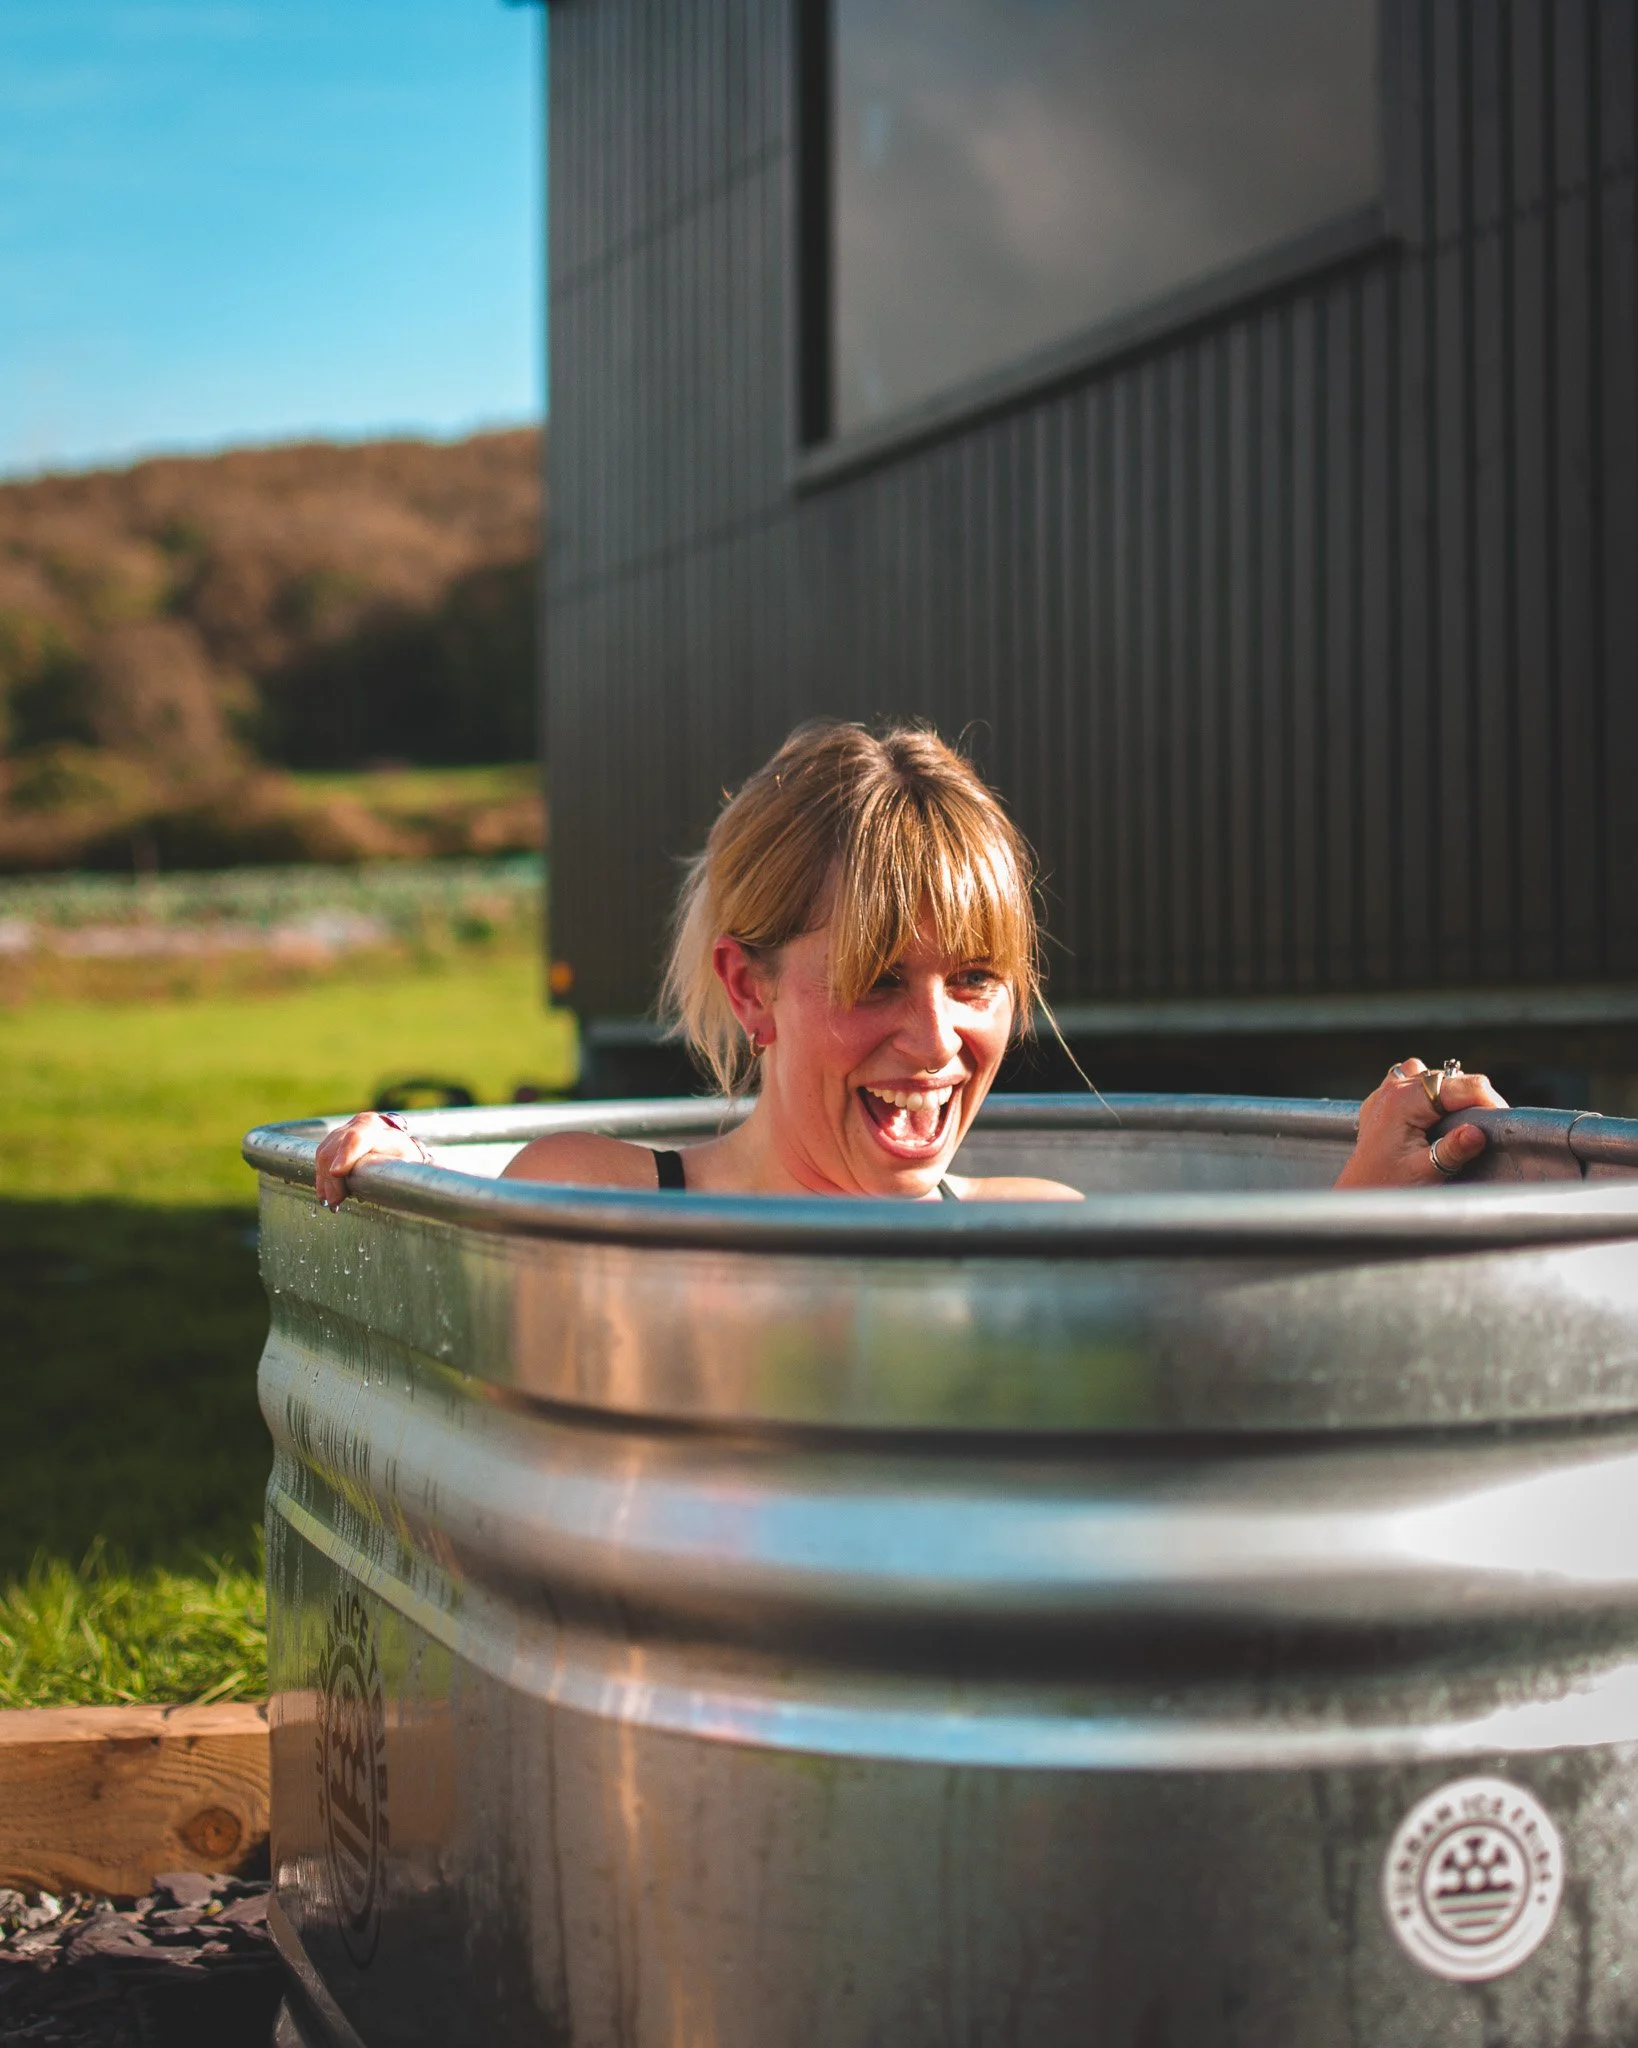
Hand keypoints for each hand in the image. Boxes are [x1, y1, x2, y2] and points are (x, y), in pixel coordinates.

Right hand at [314, 1112, 426, 1210]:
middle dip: (332, 1178)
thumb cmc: (406, 1159)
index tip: (338, 1172)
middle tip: (336, 1202)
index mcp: (379, 1128)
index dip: (346, 1154)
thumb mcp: (412, 1163)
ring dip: (325, 1180)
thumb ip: (415, 1173)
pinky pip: (320, 1157)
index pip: (358, 1137)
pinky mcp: (333, 1140)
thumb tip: (432, 1185)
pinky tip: (327, 1194)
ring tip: (333, 1202)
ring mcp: (343, 1130)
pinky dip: (322, 1178)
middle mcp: (359, 1124)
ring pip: (324, 1152)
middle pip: (335, 1147)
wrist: (398, 1146)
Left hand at [1334, 1059, 1508, 1188]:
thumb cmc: (1386, 1187)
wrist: (1358, 1196)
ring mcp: (1385, 1092)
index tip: (1500, 1121)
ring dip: (1449, 1095)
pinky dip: (1428, 1097)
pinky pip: (1413, 1084)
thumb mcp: (1426, 1171)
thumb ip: (1453, 1150)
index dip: (1488, 1101)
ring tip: (1459, 1122)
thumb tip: (1478, 1132)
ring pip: (1431, 1077)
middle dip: (1472, 1099)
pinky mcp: (1383, 1102)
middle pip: (1450, 1079)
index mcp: (1404, 1100)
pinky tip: (1433, 1120)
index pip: (1463, 1086)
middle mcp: (1393, 1088)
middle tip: (1484, 1127)